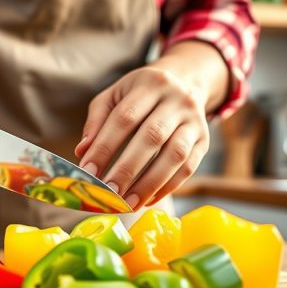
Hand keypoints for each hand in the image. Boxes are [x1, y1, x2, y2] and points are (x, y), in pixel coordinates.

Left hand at [75, 66, 211, 210]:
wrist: (185, 84)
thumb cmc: (140, 94)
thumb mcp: (115, 96)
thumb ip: (96, 121)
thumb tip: (82, 152)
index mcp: (150, 84)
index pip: (125, 117)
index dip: (105, 146)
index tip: (89, 171)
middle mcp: (177, 100)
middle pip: (152, 136)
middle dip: (127, 169)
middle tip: (108, 193)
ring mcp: (194, 121)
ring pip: (175, 155)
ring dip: (149, 184)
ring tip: (127, 203)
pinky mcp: (204, 141)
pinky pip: (188, 168)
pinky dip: (167, 187)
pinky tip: (147, 200)